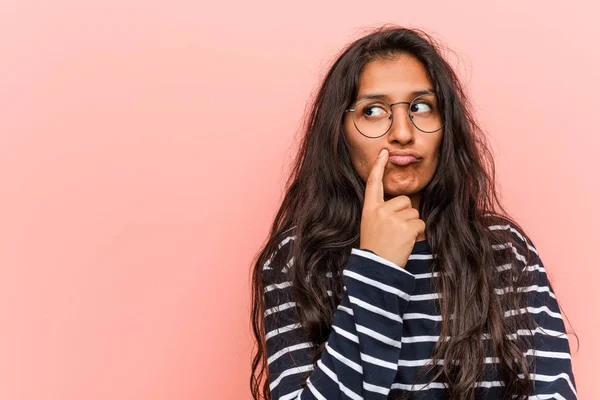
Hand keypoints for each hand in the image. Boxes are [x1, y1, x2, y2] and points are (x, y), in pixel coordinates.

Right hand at [359, 149, 425, 267]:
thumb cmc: (376, 248)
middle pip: (403, 201)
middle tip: (394, 232)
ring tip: (398, 239)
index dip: (379, 167)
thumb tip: (405, 203)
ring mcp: (392, 218)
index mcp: (369, 209)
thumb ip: (383, 211)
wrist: (376, 269)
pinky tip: (405, 242)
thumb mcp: (371, 225)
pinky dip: (417, 233)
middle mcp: (380, 210)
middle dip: (404, 214)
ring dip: (411, 226)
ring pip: (413, 212)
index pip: (373, 183)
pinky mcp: (405, 227)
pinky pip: (420, 223)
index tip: (384, 152)